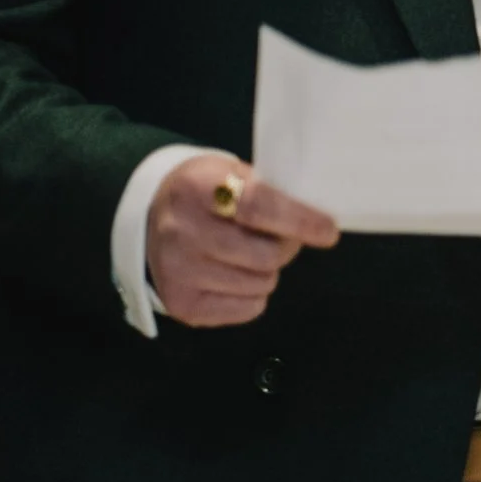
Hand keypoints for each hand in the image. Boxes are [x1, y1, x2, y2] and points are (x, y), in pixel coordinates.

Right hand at [148, 153, 338, 327]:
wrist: (152, 217)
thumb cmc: (208, 193)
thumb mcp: (232, 173)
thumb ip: (270, 192)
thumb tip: (317, 220)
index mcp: (197, 188)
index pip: (257, 207)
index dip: (299, 220)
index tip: (329, 230)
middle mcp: (180, 231)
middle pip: (263, 255)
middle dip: (287, 248)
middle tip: (282, 238)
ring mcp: (176, 271)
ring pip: (260, 284)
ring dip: (268, 271)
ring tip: (251, 253)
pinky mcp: (180, 303)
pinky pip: (247, 308)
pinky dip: (254, 295)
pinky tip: (236, 274)